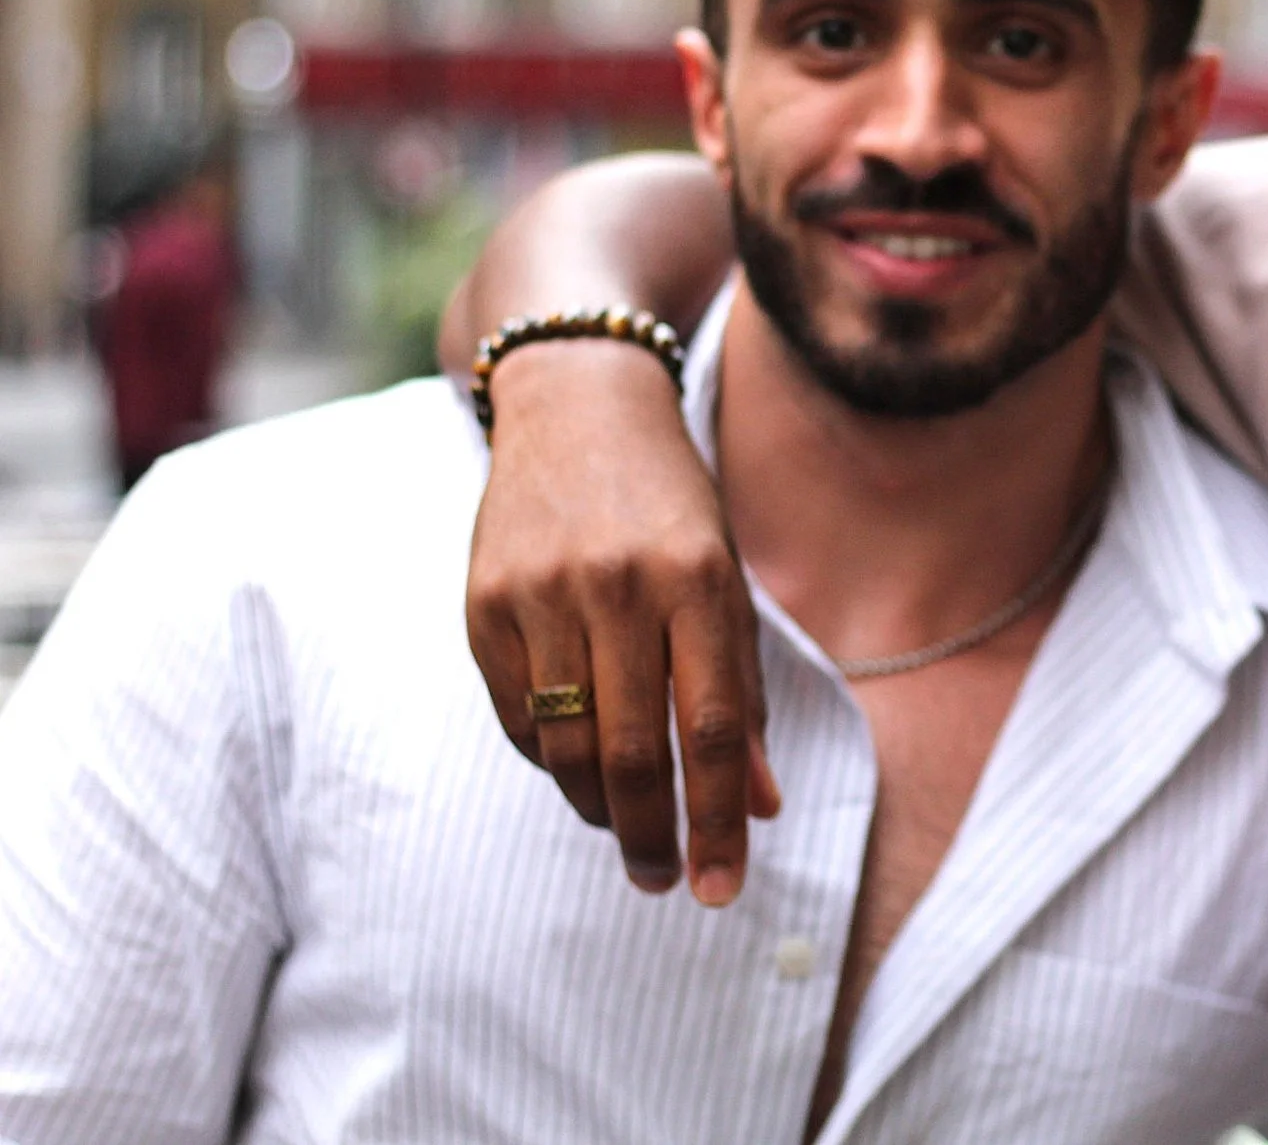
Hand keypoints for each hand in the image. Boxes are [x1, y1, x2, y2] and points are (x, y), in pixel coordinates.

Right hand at [465, 341, 779, 904]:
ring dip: (600, 809)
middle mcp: (618, 586)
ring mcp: (542, 594)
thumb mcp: (726, 580)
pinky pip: (517, 717)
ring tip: (627, 830)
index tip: (722, 887)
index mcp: (697, 578)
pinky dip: (550, 761)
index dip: (719, 820)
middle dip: (654, 837)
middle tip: (664, 883)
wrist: (575, 406)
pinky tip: (577, 771)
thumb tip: (760, 804)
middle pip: (634, 752)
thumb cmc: (672, 505)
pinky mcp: (482, 602)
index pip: (714, 727)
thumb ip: (742, 689)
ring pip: (566, 747)